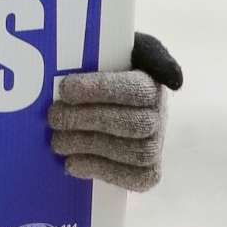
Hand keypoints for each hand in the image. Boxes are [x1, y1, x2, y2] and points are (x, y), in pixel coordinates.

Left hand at [48, 32, 180, 192]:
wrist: (95, 101)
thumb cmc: (100, 69)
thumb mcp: (113, 48)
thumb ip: (142, 52)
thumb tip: (173, 77)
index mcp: (150, 82)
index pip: (135, 90)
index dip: (101, 90)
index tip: (65, 89)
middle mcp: (158, 115)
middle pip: (133, 124)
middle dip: (88, 121)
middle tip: (53, 117)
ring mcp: (155, 144)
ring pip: (134, 152)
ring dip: (90, 146)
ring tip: (57, 141)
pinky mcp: (148, 170)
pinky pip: (136, 178)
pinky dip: (102, 171)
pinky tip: (73, 163)